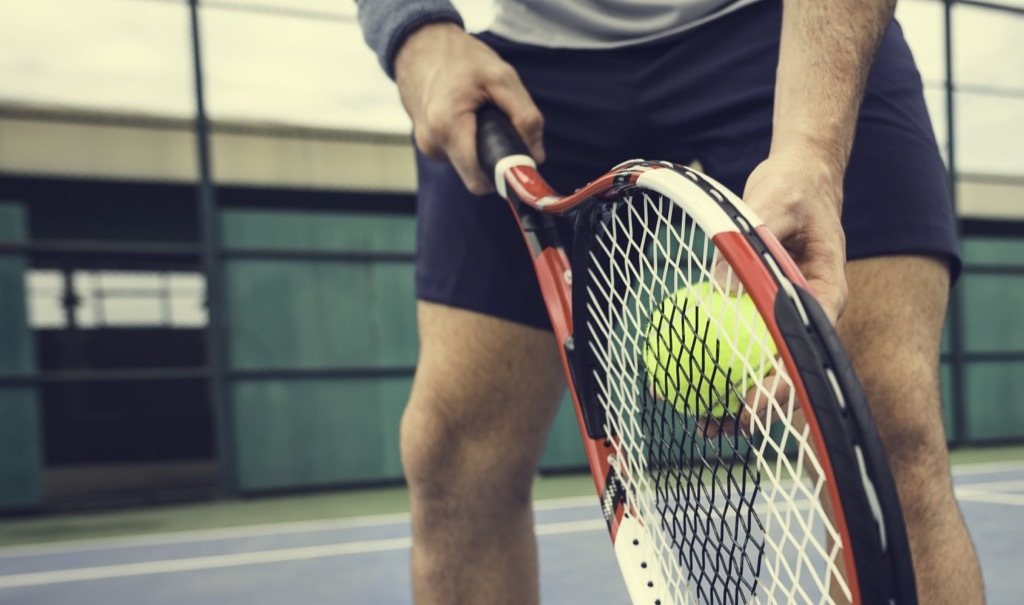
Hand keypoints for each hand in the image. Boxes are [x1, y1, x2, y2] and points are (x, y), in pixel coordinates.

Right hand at [393, 23, 544, 194]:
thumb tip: (536, 155)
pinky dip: (469, 139)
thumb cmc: (460, 58)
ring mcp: (427, 145)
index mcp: (447, 127)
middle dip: (494, 156)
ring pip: (467, 163)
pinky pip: (457, 153)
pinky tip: (467, 115)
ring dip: (481, 145)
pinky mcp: (427, 142)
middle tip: (502, 127)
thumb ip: (525, 117)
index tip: (517, 163)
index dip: (502, 177)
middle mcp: (432, 143)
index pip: (478, 180)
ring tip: (481, 114)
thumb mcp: (502, 78)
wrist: (420, 45)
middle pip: (475, 173)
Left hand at [700, 145, 847, 439]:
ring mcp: (784, 311)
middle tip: (715, 430)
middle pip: (782, 369)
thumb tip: (724, 287)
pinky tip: (680, 374)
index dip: (782, 385)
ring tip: (698, 423)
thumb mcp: (776, 204)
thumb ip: (755, 239)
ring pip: (759, 362)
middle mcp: (806, 311)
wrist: (798, 176)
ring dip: (730, 393)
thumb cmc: (795, 187)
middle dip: (751, 408)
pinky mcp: (761, 305)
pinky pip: (737, 336)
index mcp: (825, 293)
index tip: (752, 408)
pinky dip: (712, 356)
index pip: (804, 349)